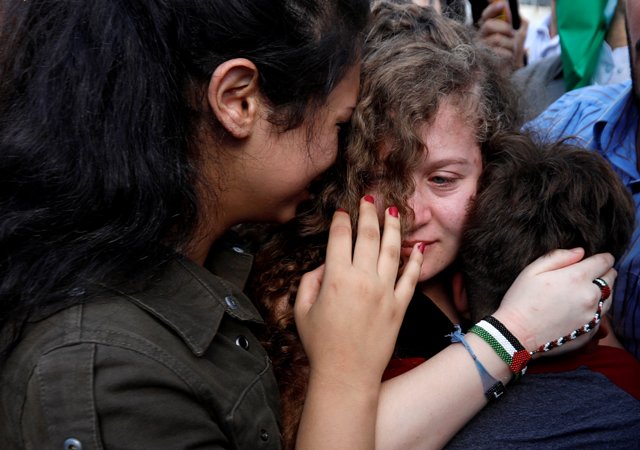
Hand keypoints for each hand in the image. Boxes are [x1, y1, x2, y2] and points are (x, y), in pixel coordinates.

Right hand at [294, 197, 423, 387]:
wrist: (346, 374)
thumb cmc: (320, 344)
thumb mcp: (302, 310)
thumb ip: (310, 281)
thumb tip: (325, 266)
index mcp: (337, 278)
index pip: (340, 238)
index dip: (341, 221)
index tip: (342, 211)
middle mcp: (364, 280)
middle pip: (369, 236)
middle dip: (368, 213)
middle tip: (370, 199)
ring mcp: (385, 292)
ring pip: (392, 250)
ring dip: (393, 227)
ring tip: (394, 211)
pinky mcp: (400, 306)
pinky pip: (410, 278)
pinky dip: (415, 261)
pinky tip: (416, 246)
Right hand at [477, 1, 522, 69]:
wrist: (512, 71)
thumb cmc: (513, 52)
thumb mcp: (520, 34)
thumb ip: (519, 22)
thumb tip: (515, 12)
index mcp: (487, 30)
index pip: (485, 16)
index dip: (492, 9)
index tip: (503, 5)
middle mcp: (479, 38)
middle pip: (489, 25)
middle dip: (504, 27)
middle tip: (511, 34)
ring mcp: (480, 50)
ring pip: (496, 39)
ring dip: (509, 44)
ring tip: (511, 50)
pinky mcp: (484, 61)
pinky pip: (499, 52)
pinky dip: (508, 54)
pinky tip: (507, 59)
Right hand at [493, 248, 615, 356]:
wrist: (516, 335)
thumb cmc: (520, 300)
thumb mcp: (532, 270)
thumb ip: (559, 256)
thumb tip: (580, 252)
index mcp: (577, 277)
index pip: (605, 262)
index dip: (602, 258)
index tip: (595, 259)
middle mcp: (591, 296)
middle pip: (611, 279)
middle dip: (602, 274)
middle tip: (586, 276)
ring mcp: (593, 316)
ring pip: (609, 298)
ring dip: (600, 292)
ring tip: (581, 293)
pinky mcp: (591, 332)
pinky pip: (601, 316)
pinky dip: (594, 310)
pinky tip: (576, 310)